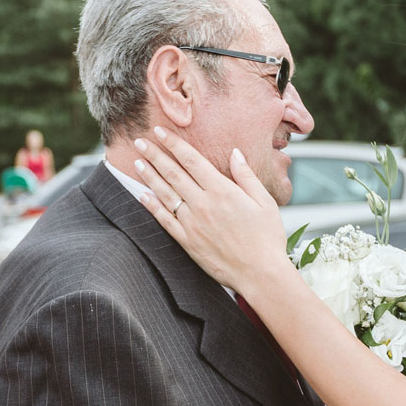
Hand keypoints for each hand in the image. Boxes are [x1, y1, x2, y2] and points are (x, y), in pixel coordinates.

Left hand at [130, 127, 291, 293]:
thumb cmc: (267, 238)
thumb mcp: (264, 201)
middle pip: (173, 173)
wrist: (260, 274)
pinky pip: (165, 221)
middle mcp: (203, 204)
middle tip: (140, 141)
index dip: (173, 143)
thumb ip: (246, 175)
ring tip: (137, 162)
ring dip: (149, 176)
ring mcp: (192, 224)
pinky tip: (142, 196)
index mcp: (222, 190)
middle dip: (155, 154)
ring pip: (165, 194)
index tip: (160, 131)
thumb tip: (235, 153)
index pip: (192, 160)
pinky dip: (152, 207)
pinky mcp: (187, 242)